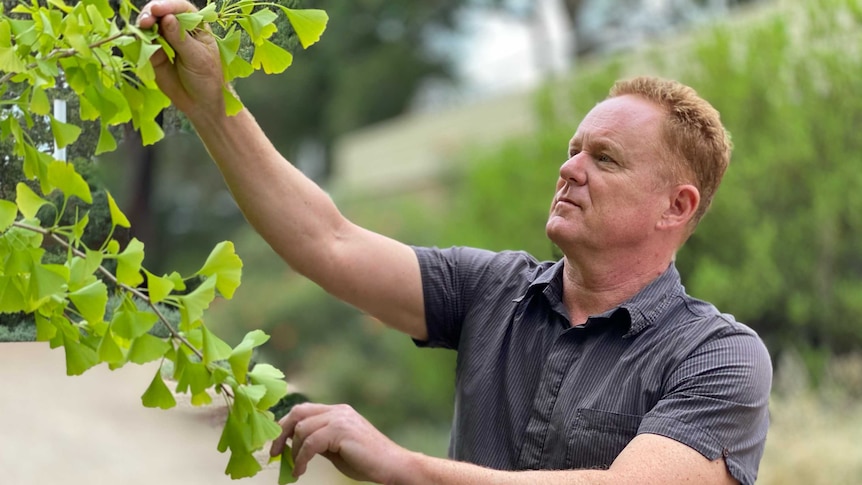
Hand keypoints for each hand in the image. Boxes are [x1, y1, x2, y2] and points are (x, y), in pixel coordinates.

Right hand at [137, 0, 223, 117]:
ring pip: (150, 25)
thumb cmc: (207, 79)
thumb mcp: (198, 58)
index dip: (169, 5)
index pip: (182, 8)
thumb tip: (167, 18)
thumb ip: (181, 39)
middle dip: (151, 13)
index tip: (157, 9)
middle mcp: (179, 29)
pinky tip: (138, 40)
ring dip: (143, 25)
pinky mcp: (153, 53)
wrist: (200, 103)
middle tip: (146, 21)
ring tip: (141, 29)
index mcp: (196, 26)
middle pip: (162, 12)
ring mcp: (165, 40)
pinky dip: (139, 39)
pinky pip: (143, 42)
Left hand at [270, 403, 411, 483]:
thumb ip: (320, 441)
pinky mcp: (341, 431)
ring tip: (296, 468)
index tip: (276, 445)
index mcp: (338, 411)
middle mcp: (338, 410)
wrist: (392, 465)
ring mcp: (340, 418)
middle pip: (298, 413)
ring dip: (294, 451)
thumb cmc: (367, 461)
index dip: (285, 426)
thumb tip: (296, 445)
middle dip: (281, 433)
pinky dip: (301, 458)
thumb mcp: (337, 448)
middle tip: (274, 452)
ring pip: (302, 429)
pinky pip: (310, 443)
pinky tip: (301, 470)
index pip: (303, 410)